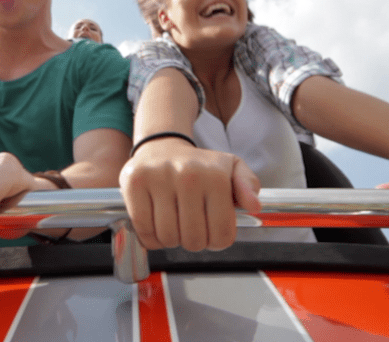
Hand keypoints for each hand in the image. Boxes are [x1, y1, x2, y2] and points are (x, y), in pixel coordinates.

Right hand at [120, 139, 260, 251]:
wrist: (161, 148)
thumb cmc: (198, 166)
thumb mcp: (231, 169)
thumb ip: (248, 185)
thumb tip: (254, 205)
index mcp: (215, 175)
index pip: (222, 234)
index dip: (217, 241)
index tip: (211, 230)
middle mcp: (187, 175)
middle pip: (194, 239)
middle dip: (194, 240)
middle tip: (191, 227)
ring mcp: (158, 178)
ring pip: (168, 237)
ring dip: (172, 239)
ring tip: (174, 223)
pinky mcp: (134, 183)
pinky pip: (143, 230)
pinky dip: (151, 237)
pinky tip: (157, 224)